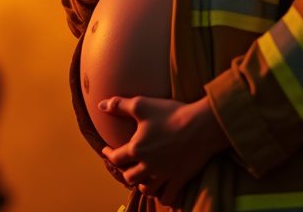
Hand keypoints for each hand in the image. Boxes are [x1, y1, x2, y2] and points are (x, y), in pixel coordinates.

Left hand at [99, 96, 229, 207]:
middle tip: (127, 166)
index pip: (116, 157)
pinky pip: (167, 197)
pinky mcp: (179, 179)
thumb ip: (120, 105)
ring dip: (143, 185)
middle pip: (129, 177)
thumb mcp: (142, 105)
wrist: (202, 125)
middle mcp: (148, 165)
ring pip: (147, 189)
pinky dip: (163, 197)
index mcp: (137, 148)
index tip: (107, 151)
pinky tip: (162, 191)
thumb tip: (101, 105)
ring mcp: (164, 174)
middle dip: (126, 171)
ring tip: (144, 178)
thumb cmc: (172, 114)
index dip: (108, 154)